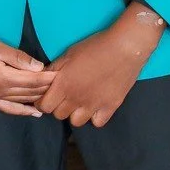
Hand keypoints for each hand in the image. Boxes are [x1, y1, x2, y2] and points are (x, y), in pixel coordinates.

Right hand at [0, 23, 54, 116]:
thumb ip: (19, 58)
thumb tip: (39, 67)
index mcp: (4, 78)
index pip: (34, 81)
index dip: (49, 78)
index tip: (63, 74)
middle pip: (30, 92)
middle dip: (47, 88)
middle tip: (63, 84)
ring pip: (22, 101)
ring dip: (38, 98)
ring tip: (53, 96)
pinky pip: (7, 109)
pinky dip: (22, 111)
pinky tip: (33, 112)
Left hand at [40, 3, 162, 126]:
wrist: (125, 48)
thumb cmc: (95, 46)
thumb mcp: (69, 53)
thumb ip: (55, 69)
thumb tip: (44, 79)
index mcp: (63, 84)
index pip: (44, 106)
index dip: (44, 101)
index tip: (49, 95)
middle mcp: (76, 98)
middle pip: (59, 115)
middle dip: (59, 106)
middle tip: (66, 95)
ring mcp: (93, 105)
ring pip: (76, 122)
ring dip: (75, 113)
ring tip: (81, 102)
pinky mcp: (110, 107)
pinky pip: (97, 122)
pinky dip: (95, 116)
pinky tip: (97, 105)